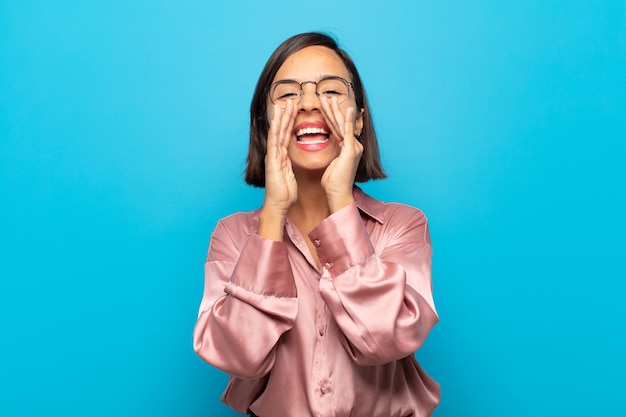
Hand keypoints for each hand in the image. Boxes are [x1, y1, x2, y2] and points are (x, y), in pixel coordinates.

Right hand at [258, 101, 297, 239]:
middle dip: (285, 116)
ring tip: (283, 105)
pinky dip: (275, 131)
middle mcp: (276, 154)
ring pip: (277, 134)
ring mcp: (273, 157)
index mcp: (281, 156)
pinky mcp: (272, 161)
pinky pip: (274, 143)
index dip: (290, 122)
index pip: (287, 135)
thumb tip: (292, 160)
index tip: (294, 110)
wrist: (278, 205)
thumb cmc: (285, 193)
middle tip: (290, 101)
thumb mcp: (290, 175)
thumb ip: (290, 165)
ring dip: (280, 119)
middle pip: (281, 131)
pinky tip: (276, 121)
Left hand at [320, 97, 362, 212]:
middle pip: (339, 124)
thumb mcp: (331, 164)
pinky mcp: (351, 151)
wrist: (338, 194)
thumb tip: (327, 148)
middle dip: (332, 110)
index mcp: (347, 148)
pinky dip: (346, 120)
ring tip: (328, 98)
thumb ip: (332, 153)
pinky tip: (346, 109)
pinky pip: (347, 132)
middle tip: (325, 97)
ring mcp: (354, 148)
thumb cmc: (332, 183)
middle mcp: (353, 146)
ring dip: (335, 111)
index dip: (329, 117)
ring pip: (342, 125)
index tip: (323, 106)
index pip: (336, 129)